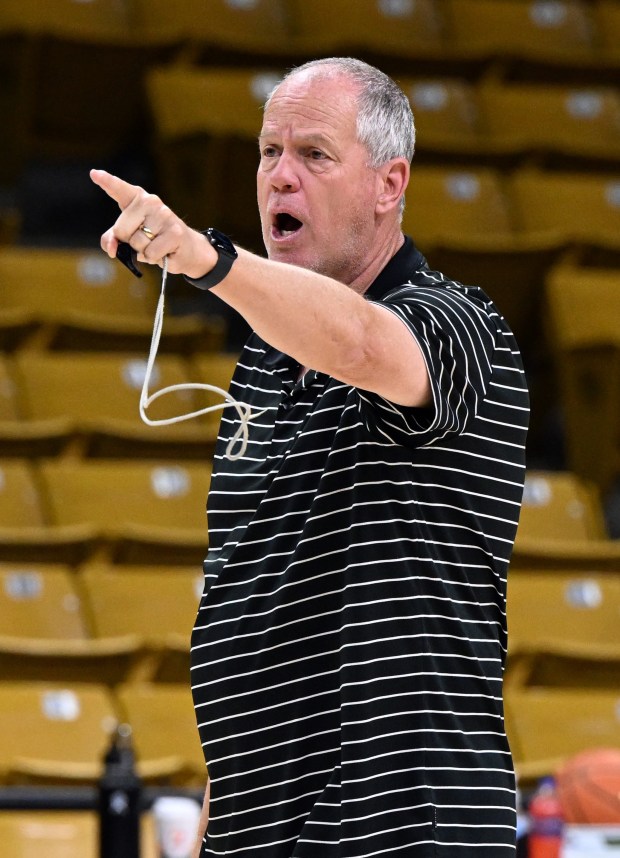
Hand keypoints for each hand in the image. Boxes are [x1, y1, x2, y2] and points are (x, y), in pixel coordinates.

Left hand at [90, 169, 216, 278]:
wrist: (185, 251)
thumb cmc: (154, 241)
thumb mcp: (129, 239)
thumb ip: (112, 240)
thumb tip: (113, 249)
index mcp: (137, 200)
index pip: (120, 189)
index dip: (107, 182)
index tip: (94, 174)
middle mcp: (151, 202)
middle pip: (122, 230)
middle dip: (129, 242)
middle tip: (145, 241)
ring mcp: (164, 215)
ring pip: (137, 243)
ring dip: (143, 251)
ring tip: (156, 246)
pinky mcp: (174, 232)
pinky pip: (151, 252)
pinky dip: (154, 258)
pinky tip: (164, 251)